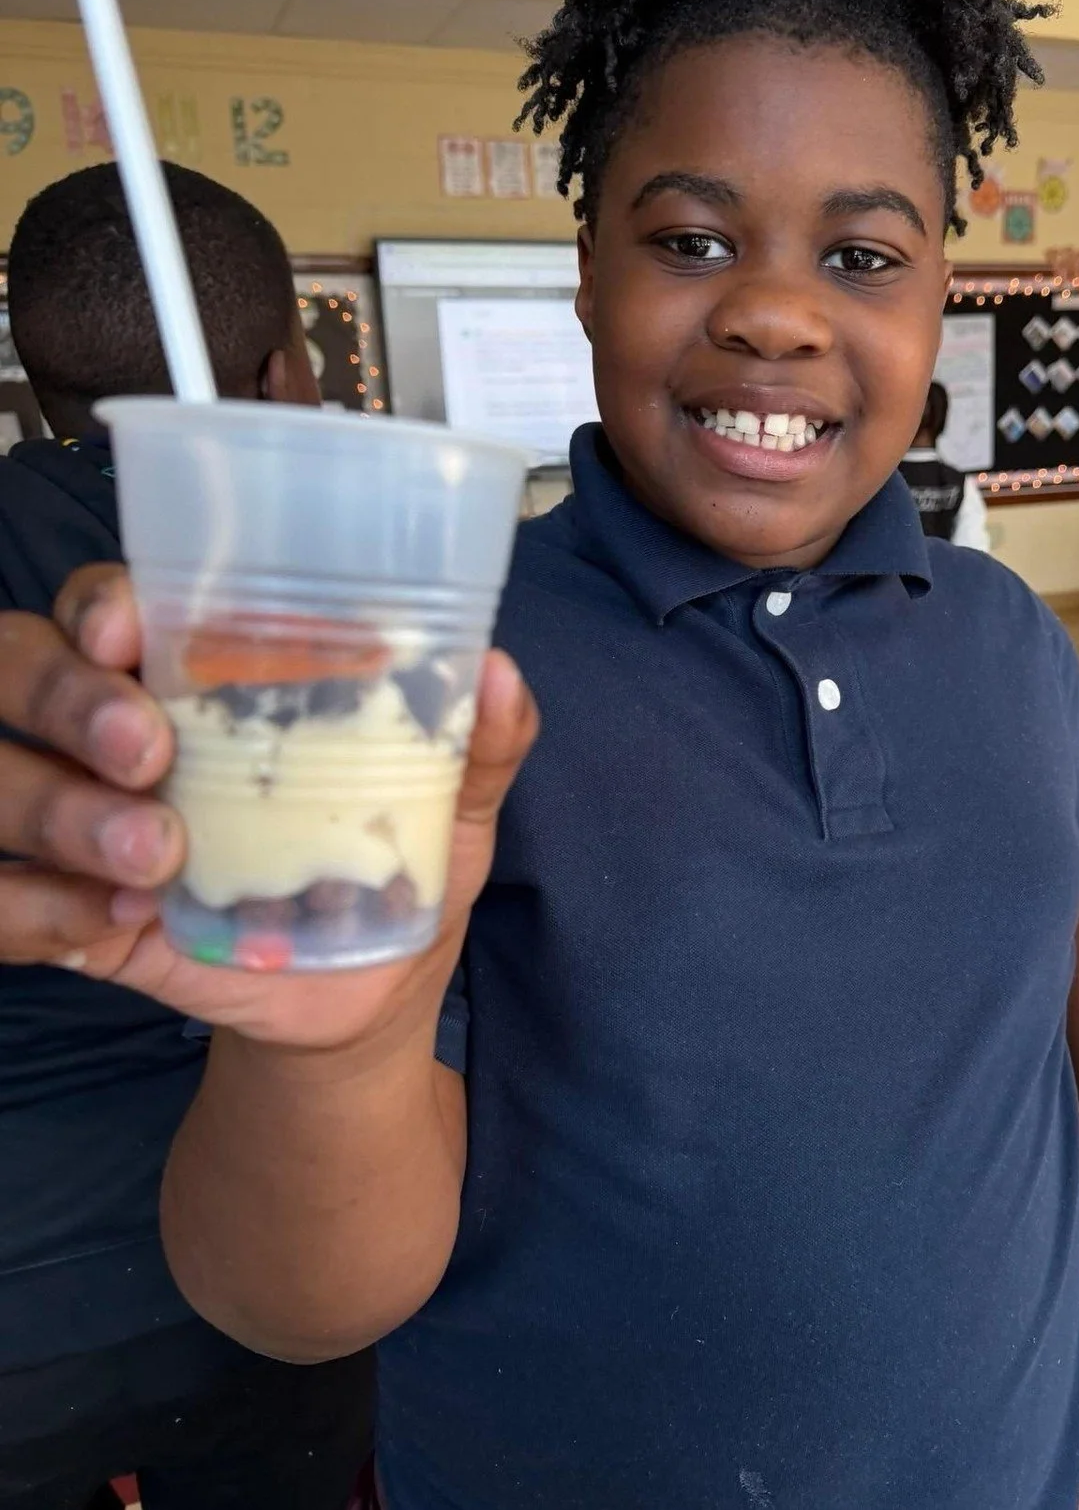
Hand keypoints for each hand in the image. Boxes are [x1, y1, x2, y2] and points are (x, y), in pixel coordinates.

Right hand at [0, 564, 537, 1051]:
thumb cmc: (398, 872)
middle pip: (20, 667)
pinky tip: (115, 928)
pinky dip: (39, 909)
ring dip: (59, 808)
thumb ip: (475, 746)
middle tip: (146, 750)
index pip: (113, 604)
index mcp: (205, 680)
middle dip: (65, 694)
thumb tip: (499, 673)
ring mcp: (75, 820)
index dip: (102, 603)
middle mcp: (115, 732)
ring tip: (156, 857)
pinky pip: (0, 901)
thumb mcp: (449, 812)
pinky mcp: (63, 914)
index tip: (129, 631)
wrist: (362, 1004)